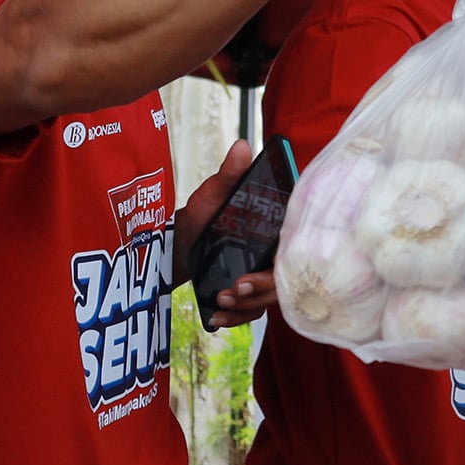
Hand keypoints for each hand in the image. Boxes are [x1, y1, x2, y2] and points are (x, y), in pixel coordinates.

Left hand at [176, 139, 276, 324]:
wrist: (172, 248)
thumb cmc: (196, 218)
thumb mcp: (211, 196)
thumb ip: (228, 176)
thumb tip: (242, 145)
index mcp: (273, 231)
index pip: (292, 251)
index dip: (280, 267)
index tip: (253, 273)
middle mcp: (273, 255)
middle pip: (284, 281)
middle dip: (260, 291)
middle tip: (234, 289)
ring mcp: (261, 276)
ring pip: (269, 301)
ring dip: (246, 307)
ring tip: (220, 302)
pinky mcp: (248, 296)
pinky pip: (253, 313)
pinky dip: (235, 319)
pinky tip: (217, 319)